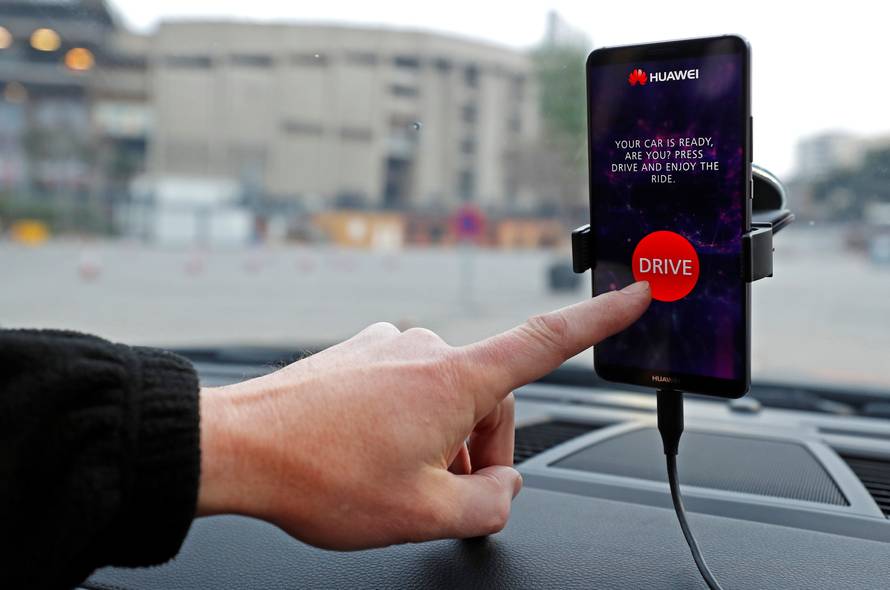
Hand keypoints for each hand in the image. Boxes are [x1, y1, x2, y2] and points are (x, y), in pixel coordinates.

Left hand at [197, 281, 649, 549]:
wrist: (236, 448)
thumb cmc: (319, 476)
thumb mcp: (422, 514)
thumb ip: (487, 505)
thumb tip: (506, 489)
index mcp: (453, 380)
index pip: (547, 341)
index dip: (600, 318)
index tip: (635, 290)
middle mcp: (424, 349)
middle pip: (490, 399)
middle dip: (480, 451)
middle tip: (442, 495)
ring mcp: (389, 347)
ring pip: (447, 398)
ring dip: (440, 442)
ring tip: (396, 481)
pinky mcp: (360, 353)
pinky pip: (407, 388)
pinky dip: (408, 424)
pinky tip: (371, 454)